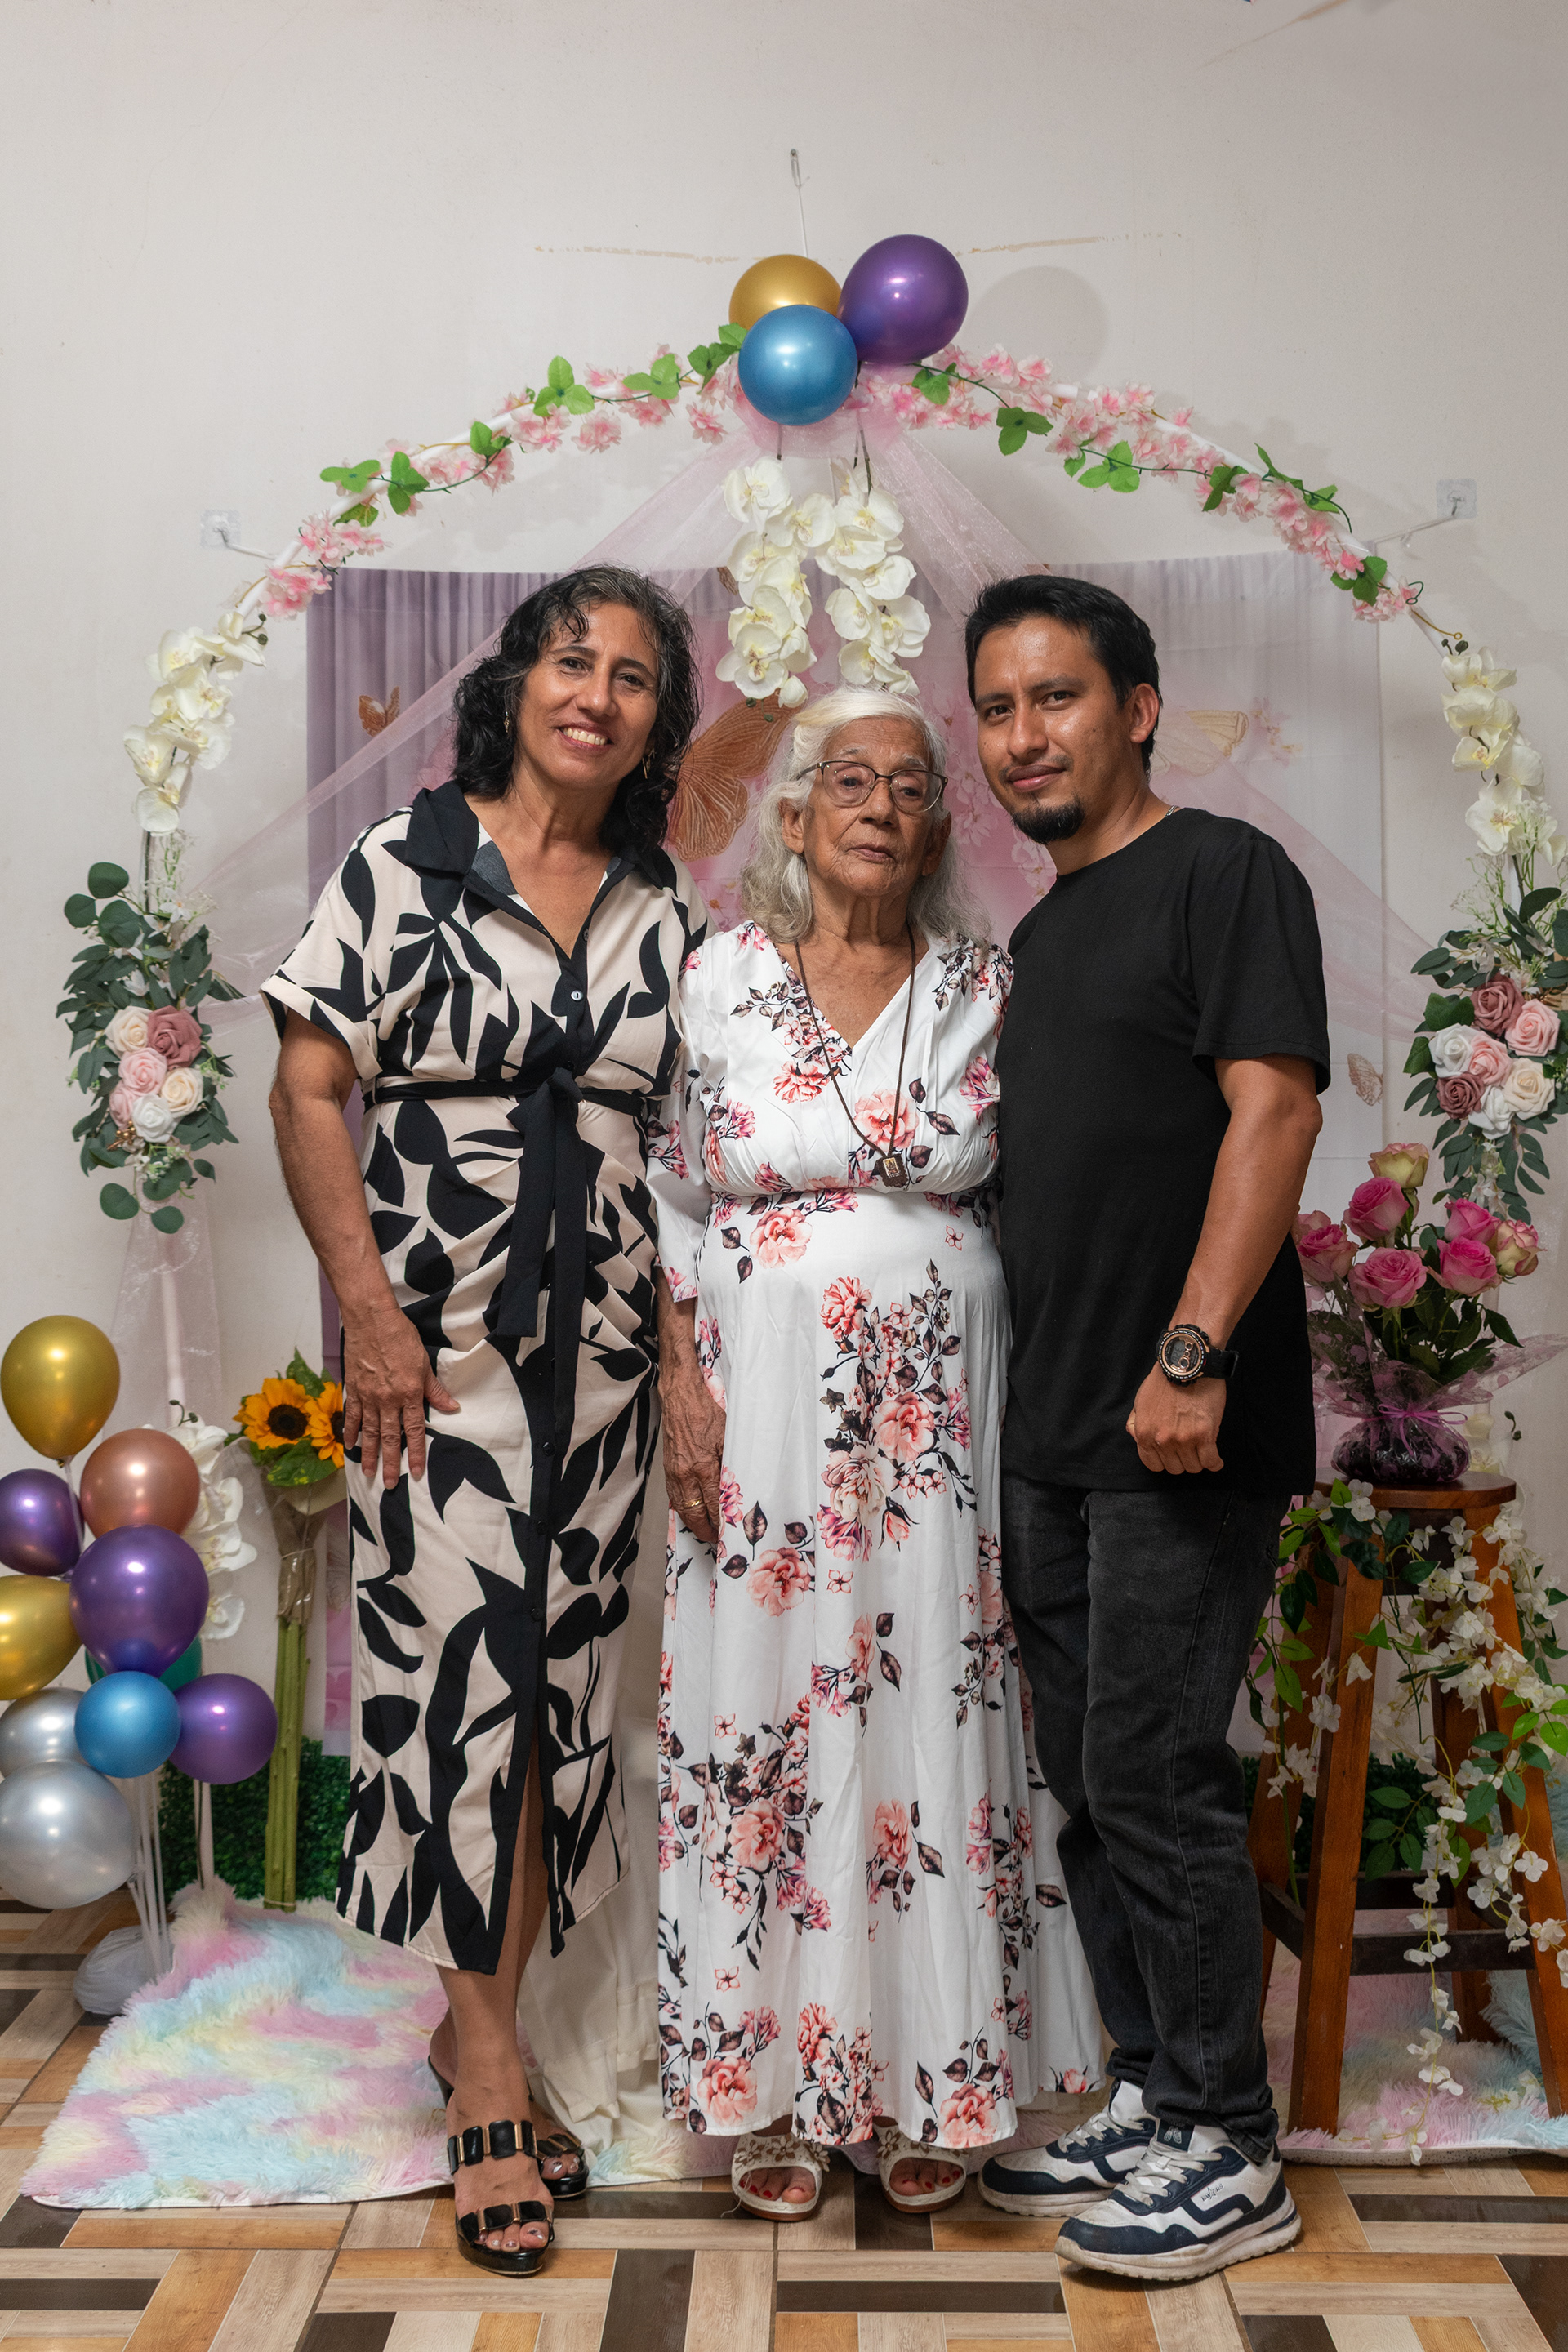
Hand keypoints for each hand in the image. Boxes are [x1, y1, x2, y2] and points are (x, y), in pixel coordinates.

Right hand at [342, 1302, 458, 1486]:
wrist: (371, 1320)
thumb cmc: (401, 1337)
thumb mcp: (425, 1363)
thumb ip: (435, 1390)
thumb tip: (452, 1408)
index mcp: (409, 1393)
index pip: (414, 1430)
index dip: (417, 1453)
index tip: (418, 1473)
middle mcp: (388, 1399)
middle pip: (391, 1437)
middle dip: (391, 1463)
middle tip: (389, 1484)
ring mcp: (369, 1396)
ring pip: (371, 1432)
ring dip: (371, 1454)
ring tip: (369, 1473)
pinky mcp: (354, 1389)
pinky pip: (352, 1416)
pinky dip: (351, 1433)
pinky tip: (351, 1447)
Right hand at [661, 1356, 725, 1545]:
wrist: (680, 1396)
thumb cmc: (706, 1411)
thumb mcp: (728, 1436)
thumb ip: (732, 1462)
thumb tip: (741, 1485)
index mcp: (703, 1467)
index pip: (713, 1506)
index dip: (721, 1524)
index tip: (729, 1535)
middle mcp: (685, 1474)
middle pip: (694, 1513)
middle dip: (705, 1530)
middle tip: (716, 1541)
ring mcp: (674, 1472)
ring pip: (682, 1507)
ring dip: (693, 1523)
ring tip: (705, 1532)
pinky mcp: (668, 1467)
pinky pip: (675, 1496)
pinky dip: (683, 1508)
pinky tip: (691, 1512)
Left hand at [1126, 1368, 1224, 1475]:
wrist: (1186, 1365)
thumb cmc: (1164, 1380)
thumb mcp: (1140, 1401)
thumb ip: (1136, 1423)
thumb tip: (1137, 1439)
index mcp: (1145, 1433)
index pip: (1153, 1465)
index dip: (1164, 1461)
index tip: (1172, 1456)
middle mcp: (1163, 1440)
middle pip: (1175, 1468)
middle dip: (1182, 1460)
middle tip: (1189, 1449)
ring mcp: (1184, 1439)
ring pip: (1193, 1467)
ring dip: (1198, 1461)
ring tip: (1202, 1451)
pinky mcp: (1205, 1434)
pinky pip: (1211, 1461)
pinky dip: (1215, 1463)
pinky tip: (1215, 1460)